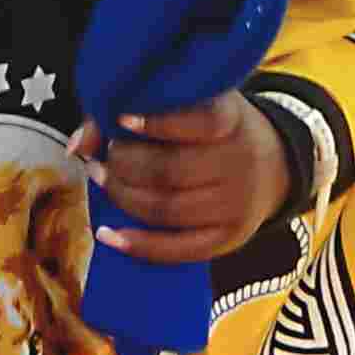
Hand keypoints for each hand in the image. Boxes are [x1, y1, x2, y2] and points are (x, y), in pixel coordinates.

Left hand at [78, 96, 293, 264]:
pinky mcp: (230, 237)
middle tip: (104, 159)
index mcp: (232, 121)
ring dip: (122, 198)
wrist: (275, 167)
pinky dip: (138, 245)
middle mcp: (240, 163)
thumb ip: (132, 113)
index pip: (201, 122)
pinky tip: (107, 234)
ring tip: (104, 181)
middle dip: (124, 165)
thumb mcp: (191, 106)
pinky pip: (180, 249)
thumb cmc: (214, 133)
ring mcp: (237, 204)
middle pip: (171, 170)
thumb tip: (79, 147)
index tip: (122, 121)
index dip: (159, 124)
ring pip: (167, 209)